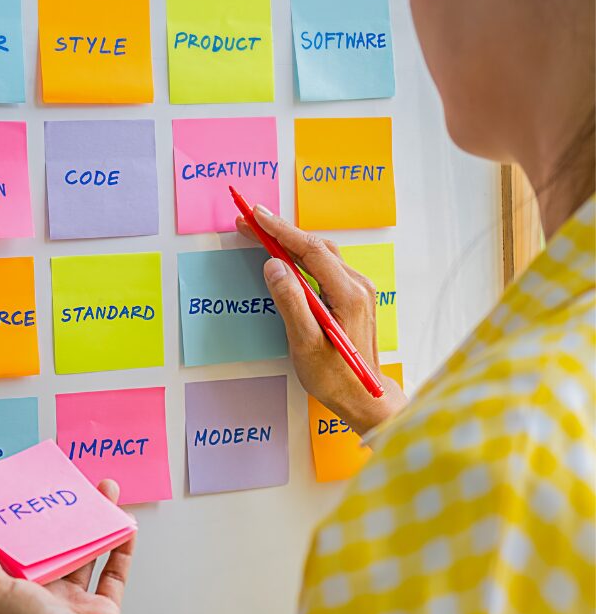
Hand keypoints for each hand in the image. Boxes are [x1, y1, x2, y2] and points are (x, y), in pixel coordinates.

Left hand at [0, 479, 133, 613]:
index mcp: (10, 594)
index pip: (11, 549)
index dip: (18, 519)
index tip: (23, 491)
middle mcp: (42, 598)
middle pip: (53, 547)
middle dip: (62, 515)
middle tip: (68, 487)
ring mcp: (73, 604)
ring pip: (87, 554)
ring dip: (96, 523)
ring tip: (101, 494)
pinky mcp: (103, 611)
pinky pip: (115, 575)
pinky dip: (122, 549)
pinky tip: (123, 526)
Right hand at [236, 206, 406, 435]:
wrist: (364, 397)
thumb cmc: (334, 377)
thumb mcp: (305, 343)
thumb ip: (290, 302)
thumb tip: (273, 265)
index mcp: (348, 294)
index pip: (310, 250)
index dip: (280, 230)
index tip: (255, 216)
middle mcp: (358, 285)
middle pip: (316, 246)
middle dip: (281, 231)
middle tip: (249, 222)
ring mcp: (358, 290)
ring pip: (322, 254)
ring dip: (291, 242)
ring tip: (261, 234)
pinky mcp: (354, 297)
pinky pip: (325, 266)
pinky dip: (302, 256)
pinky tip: (285, 257)